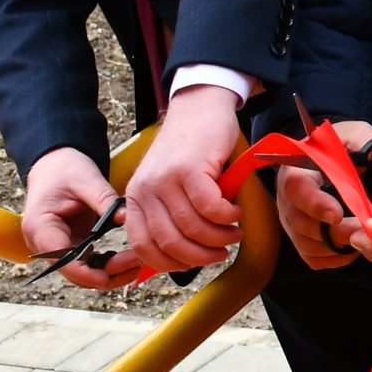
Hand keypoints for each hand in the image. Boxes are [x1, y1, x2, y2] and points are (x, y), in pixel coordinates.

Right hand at [21, 147, 137, 288]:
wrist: (55, 164)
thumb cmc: (65, 169)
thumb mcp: (86, 179)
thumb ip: (104, 199)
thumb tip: (126, 217)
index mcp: (41, 228)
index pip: (62, 262)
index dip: (88, 274)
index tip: (116, 273)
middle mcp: (44, 243)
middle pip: (75, 273)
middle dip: (106, 273)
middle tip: (138, 261)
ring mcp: (57, 247)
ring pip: (83, 273)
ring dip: (109, 272)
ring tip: (137, 261)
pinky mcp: (70, 245)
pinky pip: (88, 263)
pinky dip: (106, 264)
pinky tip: (127, 256)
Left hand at [123, 83, 249, 271]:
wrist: (200, 107)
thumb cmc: (191, 149)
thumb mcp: (170, 185)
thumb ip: (169, 214)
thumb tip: (183, 253)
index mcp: (135, 198)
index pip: (143, 245)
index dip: (169, 262)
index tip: (192, 264)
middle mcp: (145, 190)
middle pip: (169, 241)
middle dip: (199, 256)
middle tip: (220, 253)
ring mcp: (166, 179)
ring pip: (192, 227)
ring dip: (218, 237)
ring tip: (234, 233)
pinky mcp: (191, 168)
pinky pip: (210, 207)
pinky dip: (227, 216)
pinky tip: (236, 213)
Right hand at [273, 119, 371, 270]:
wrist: (325, 161)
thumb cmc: (339, 148)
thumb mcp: (354, 136)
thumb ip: (371, 142)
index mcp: (296, 171)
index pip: (296, 190)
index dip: (315, 205)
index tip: (337, 215)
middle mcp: (287, 200)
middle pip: (301, 224)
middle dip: (333, 232)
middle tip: (363, 231)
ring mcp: (292, 222)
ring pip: (307, 245)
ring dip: (336, 247)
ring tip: (363, 238)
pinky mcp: (301, 238)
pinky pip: (313, 258)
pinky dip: (334, 258)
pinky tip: (354, 248)